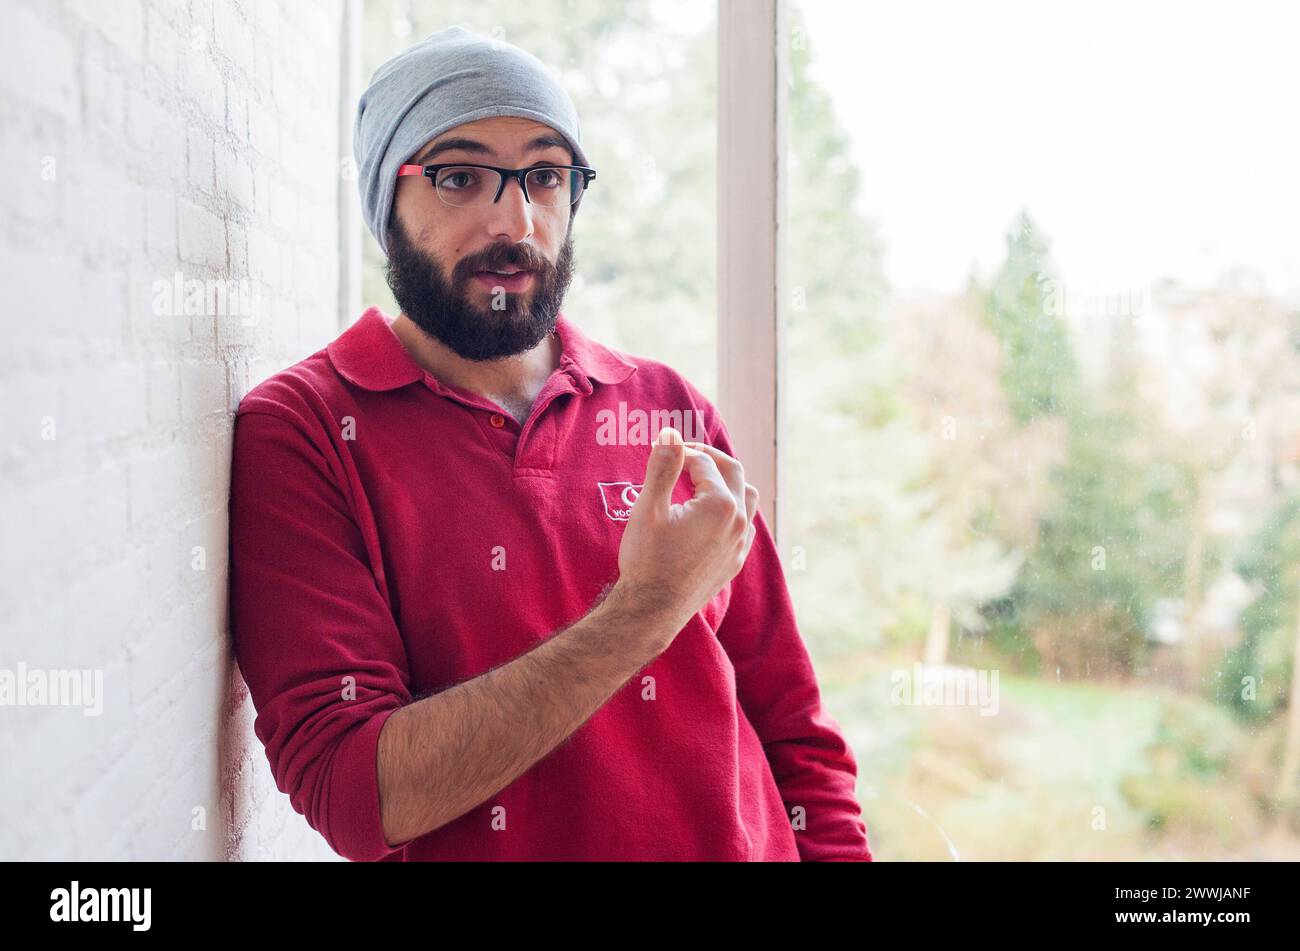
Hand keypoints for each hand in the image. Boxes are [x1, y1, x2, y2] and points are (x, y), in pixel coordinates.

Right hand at [613, 426, 759, 651]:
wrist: (652, 611)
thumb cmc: (647, 559)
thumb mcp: (650, 508)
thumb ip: (664, 467)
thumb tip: (670, 433)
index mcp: (721, 504)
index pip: (704, 462)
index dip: (681, 453)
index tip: (661, 452)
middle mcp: (739, 521)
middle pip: (733, 472)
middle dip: (709, 458)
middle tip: (684, 455)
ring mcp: (740, 543)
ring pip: (746, 497)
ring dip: (726, 482)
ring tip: (700, 480)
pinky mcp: (734, 561)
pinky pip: (745, 524)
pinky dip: (731, 508)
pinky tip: (710, 513)